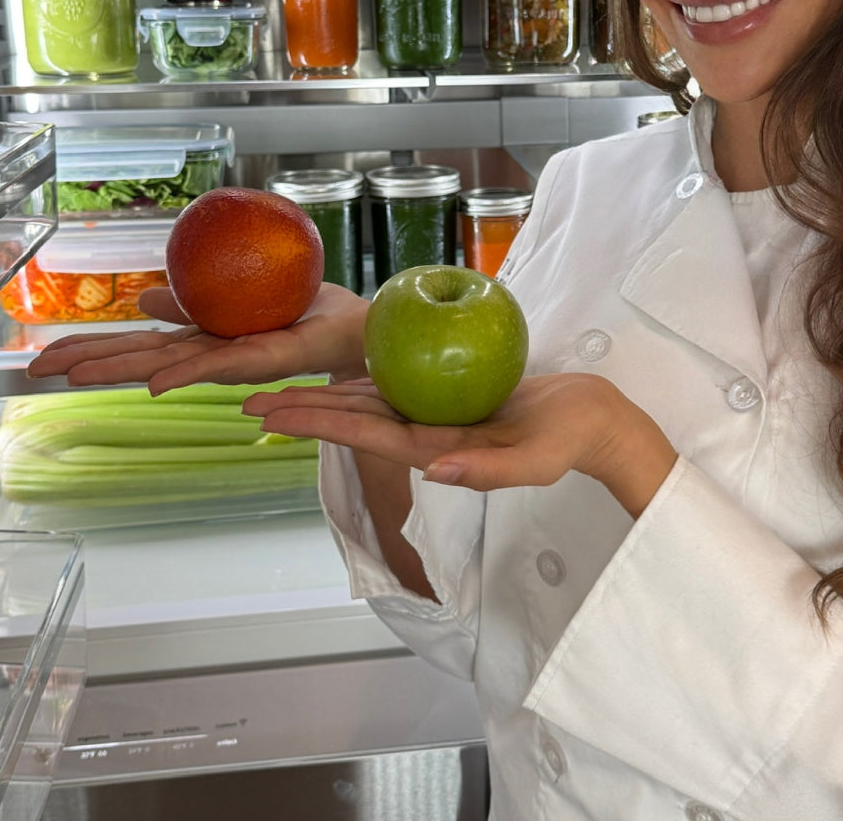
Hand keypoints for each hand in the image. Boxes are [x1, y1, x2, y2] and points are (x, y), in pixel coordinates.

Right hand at [26, 283, 369, 396]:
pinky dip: (185, 374)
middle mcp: (211, 355)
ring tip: (76, 376)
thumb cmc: (300, 312)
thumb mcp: (233, 299)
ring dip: (122, 370)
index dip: (91, 352)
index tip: (41, 359)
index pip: (136, 347)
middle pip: (139, 360)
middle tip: (33, 371)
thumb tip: (143, 297)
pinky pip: (221, 363)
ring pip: (169, 365)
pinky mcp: (267, 358)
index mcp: (201, 340)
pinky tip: (153, 383)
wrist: (351, 324)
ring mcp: (235, 361)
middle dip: (89, 365)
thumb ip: (189, 302)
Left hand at [246, 373, 677, 517]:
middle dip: (304, 413)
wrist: (592, 420)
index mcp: (440, 452)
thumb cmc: (569, 439)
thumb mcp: (537, 458)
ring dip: (324, 399)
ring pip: (369, 406)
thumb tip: (436, 472)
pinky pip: (398, 388)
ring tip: (280, 391)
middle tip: (250, 402)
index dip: (320, 425)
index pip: (367, 437)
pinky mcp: (450, 399)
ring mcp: (438, 418)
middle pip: (355, 423)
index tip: (275, 416)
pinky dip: (364, 381)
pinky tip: (341, 371)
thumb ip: (489, 470)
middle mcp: (429, 437)